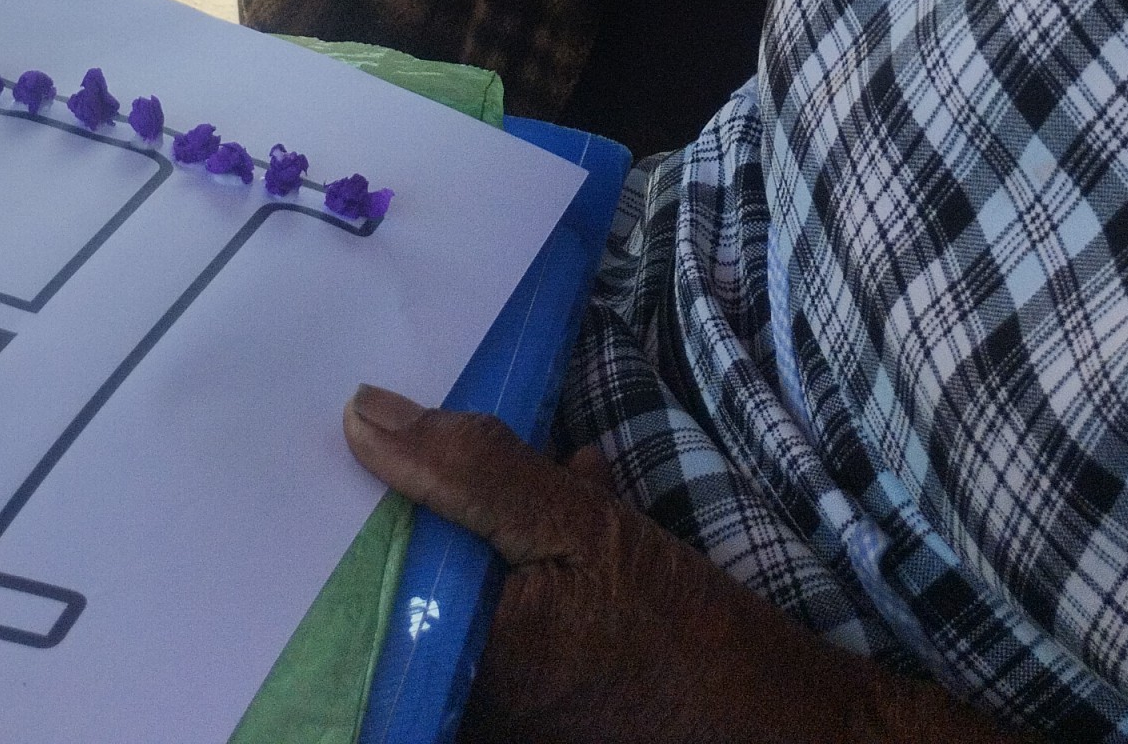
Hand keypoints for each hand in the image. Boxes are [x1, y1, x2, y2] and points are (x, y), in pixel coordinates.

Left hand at [342, 389, 1018, 743]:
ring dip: (480, 528)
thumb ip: (475, 474)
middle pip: (394, 588)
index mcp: (444, 669)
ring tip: (544, 471)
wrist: (779, 727)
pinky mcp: (522, 708)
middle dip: (427, 510)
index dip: (349, 504)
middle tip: (451, 442)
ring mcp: (487, 713)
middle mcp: (448, 704)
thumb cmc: (686, 634)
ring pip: (446, 597)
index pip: (351, 580)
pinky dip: (514, 567)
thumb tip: (363, 414)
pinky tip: (572, 505)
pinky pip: (486, 625)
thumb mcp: (586, 531)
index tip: (357, 436)